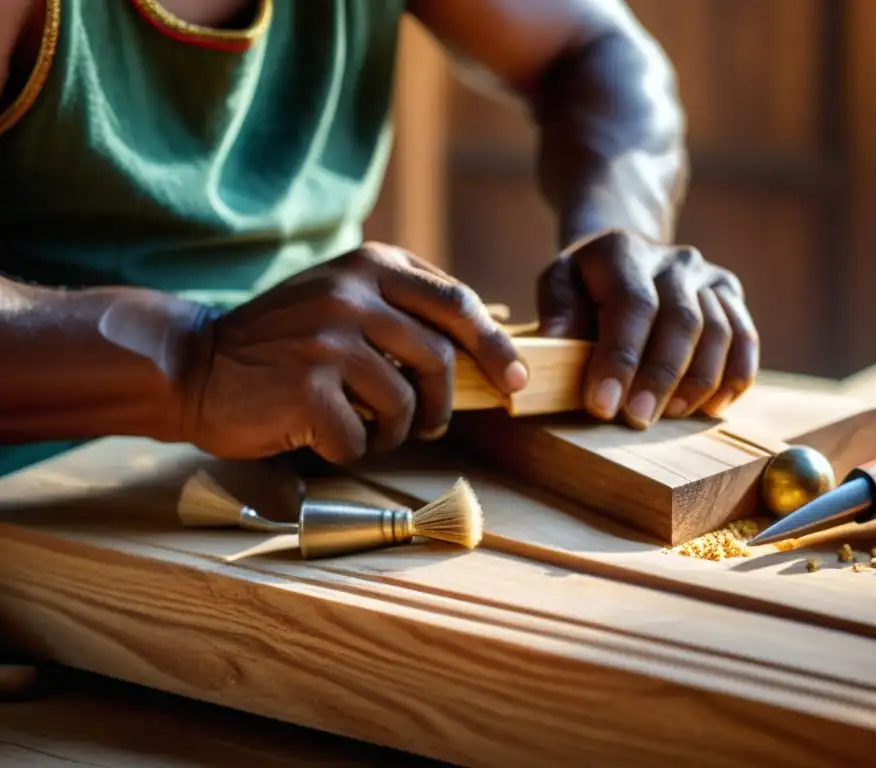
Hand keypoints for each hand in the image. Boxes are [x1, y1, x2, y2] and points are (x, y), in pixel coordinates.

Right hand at [180, 243, 526, 463]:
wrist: (197, 365)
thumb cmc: (283, 342)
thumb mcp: (343, 299)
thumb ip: (402, 310)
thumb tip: (481, 352)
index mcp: (371, 265)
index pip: (457, 302)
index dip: (494, 346)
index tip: (514, 379)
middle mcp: (352, 294)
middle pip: (440, 359)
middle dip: (445, 403)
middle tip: (433, 425)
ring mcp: (329, 340)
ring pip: (404, 404)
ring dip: (394, 431)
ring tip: (367, 429)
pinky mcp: (307, 389)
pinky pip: (359, 437)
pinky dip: (350, 448)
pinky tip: (324, 435)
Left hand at [537, 229, 758, 427]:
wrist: (627, 257)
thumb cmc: (585, 284)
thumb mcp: (558, 285)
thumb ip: (557, 311)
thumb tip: (558, 343)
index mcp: (624, 251)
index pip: (632, 305)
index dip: (620, 358)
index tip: (603, 405)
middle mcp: (674, 260)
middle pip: (682, 320)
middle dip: (660, 376)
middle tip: (638, 419)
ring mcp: (708, 275)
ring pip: (719, 331)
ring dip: (697, 381)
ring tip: (670, 415)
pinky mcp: (730, 294)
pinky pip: (745, 338)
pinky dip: (735, 376)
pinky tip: (713, 406)